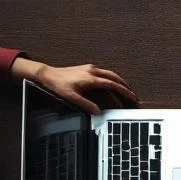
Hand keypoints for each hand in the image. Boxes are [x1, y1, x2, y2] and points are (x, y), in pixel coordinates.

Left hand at [21, 61, 136, 114]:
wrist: (48, 74)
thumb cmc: (58, 85)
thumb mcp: (71, 97)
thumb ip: (86, 105)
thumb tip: (98, 112)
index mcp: (91, 79)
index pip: (112, 85)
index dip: (123, 91)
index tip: (131, 96)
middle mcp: (92, 71)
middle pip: (115, 77)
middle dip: (125, 86)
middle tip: (132, 94)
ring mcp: (90, 68)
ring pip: (110, 73)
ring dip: (119, 81)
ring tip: (125, 89)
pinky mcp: (87, 68)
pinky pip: (104, 72)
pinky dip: (111, 78)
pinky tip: (111, 82)